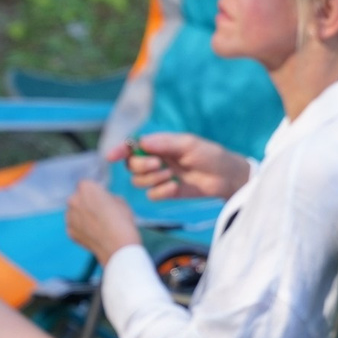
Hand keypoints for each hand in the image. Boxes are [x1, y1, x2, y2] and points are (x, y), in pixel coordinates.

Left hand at [65, 180, 141, 264]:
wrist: (119, 247)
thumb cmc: (122, 221)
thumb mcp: (120, 200)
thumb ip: (106, 197)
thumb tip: (101, 201)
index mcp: (86, 188)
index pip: (86, 185)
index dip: (95, 192)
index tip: (102, 200)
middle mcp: (73, 200)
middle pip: (78, 198)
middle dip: (86, 203)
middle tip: (100, 213)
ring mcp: (69, 217)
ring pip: (75, 213)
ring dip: (83, 216)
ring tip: (98, 226)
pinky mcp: (69, 231)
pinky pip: (74, 226)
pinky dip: (82, 229)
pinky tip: (95, 234)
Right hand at [110, 132, 252, 200]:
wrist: (226, 176)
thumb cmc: (209, 155)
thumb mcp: (189, 144)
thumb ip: (165, 143)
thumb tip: (141, 142)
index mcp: (158, 145)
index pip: (132, 146)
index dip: (119, 150)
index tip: (111, 156)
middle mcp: (155, 160)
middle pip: (131, 165)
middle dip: (141, 166)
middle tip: (160, 164)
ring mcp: (160, 177)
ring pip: (138, 181)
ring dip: (152, 179)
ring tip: (171, 175)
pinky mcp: (166, 192)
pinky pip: (151, 195)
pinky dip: (160, 191)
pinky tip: (175, 187)